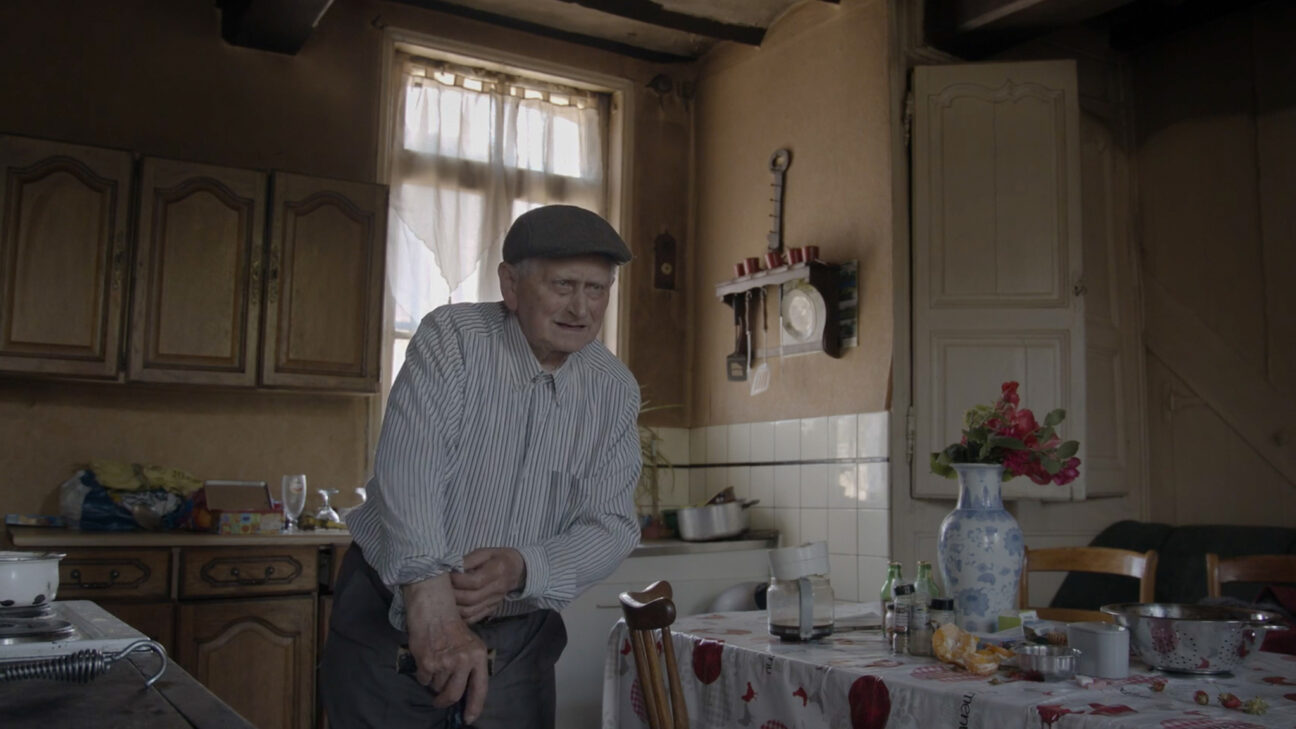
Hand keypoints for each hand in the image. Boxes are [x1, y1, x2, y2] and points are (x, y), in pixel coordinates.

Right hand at [402, 575, 489, 722]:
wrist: (434, 608)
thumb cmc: (452, 626)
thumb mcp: (470, 644)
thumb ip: (470, 666)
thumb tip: (465, 692)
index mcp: (478, 656)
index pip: (480, 688)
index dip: (474, 706)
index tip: (469, 718)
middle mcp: (464, 660)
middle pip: (454, 694)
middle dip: (445, 700)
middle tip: (439, 701)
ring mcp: (446, 662)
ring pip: (437, 686)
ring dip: (433, 680)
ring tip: (434, 662)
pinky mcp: (428, 662)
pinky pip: (424, 679)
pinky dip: (423, 674)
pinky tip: (425, 658)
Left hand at [450, 548, 526, 623]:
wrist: (516, 569)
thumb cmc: (497, 558)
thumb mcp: (485, 552)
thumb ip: (468, 560)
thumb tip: (451, 568)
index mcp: (497, 571)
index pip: (475, 581)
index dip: (458, 580)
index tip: (447, 575)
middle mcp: (498, 589)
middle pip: (471, 598)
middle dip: (452, 594)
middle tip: (442, 588)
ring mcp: (495, 602)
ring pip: (471, 611)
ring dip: (454, 607)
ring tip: (444, 599)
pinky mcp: (491, 609)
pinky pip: (474, 618)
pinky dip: (461, 616)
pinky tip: (453, 609)